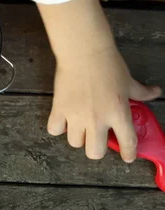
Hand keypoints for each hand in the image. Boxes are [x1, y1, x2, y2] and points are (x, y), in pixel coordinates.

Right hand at [47, 46, 160, 161]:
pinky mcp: (59, 110)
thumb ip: (141, 92)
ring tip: (79, 126)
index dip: (129, 153)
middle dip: (97, 149)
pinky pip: (55, 130)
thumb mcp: (128, 80)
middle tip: (96, 138)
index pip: (127, 142)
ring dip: (78, 137)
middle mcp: (97, 119)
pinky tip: (63, 120)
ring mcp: (76, 116)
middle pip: (94, 153)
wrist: (84, 52)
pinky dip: (58, 127)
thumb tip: (155, 93)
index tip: (128, 157)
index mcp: (118, 113)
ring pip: (75, 143)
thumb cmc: (108, 64)